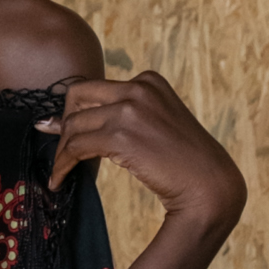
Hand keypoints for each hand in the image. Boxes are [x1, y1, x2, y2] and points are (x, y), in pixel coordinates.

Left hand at [38, 72, 246, 235]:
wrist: (210, 187)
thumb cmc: (185, 165)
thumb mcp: (157, 126)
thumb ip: (125, 117)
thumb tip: (78, 123)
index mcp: (148, 80)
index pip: (96, 88)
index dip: (77, 112)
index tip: (65, 133)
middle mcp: (138, 87)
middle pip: (77, 97)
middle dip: (63, 125)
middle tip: (61, 153)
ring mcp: (130, 109)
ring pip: (73, 125)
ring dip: (61, 152)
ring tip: (59, 173)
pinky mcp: (121, 135)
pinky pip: (75, 147)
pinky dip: (62, 164)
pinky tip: (59, 180)